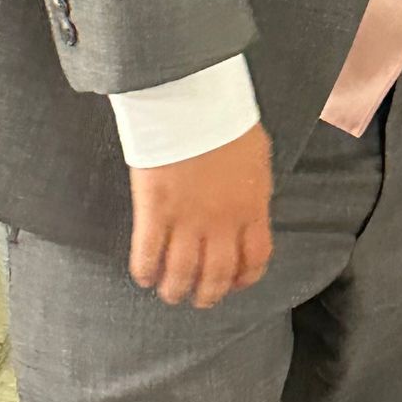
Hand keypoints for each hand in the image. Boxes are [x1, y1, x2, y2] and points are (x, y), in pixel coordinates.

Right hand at [128, 121, 273, 307]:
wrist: (193, 102)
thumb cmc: (226, 120)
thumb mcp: (257, 157)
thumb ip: (253, 190)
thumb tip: (251, 207)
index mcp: (251, 208)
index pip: (254, 260)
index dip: (244, 279)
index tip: (234, 284)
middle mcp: (221, 223)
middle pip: (216, 275)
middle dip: (207, 295)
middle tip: (198, 299)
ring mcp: (187, 220)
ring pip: (181, 273)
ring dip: (174, 290)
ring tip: (169, 293)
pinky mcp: (155, 212)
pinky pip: (148, 254)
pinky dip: (145, 271)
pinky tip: (144, 276)